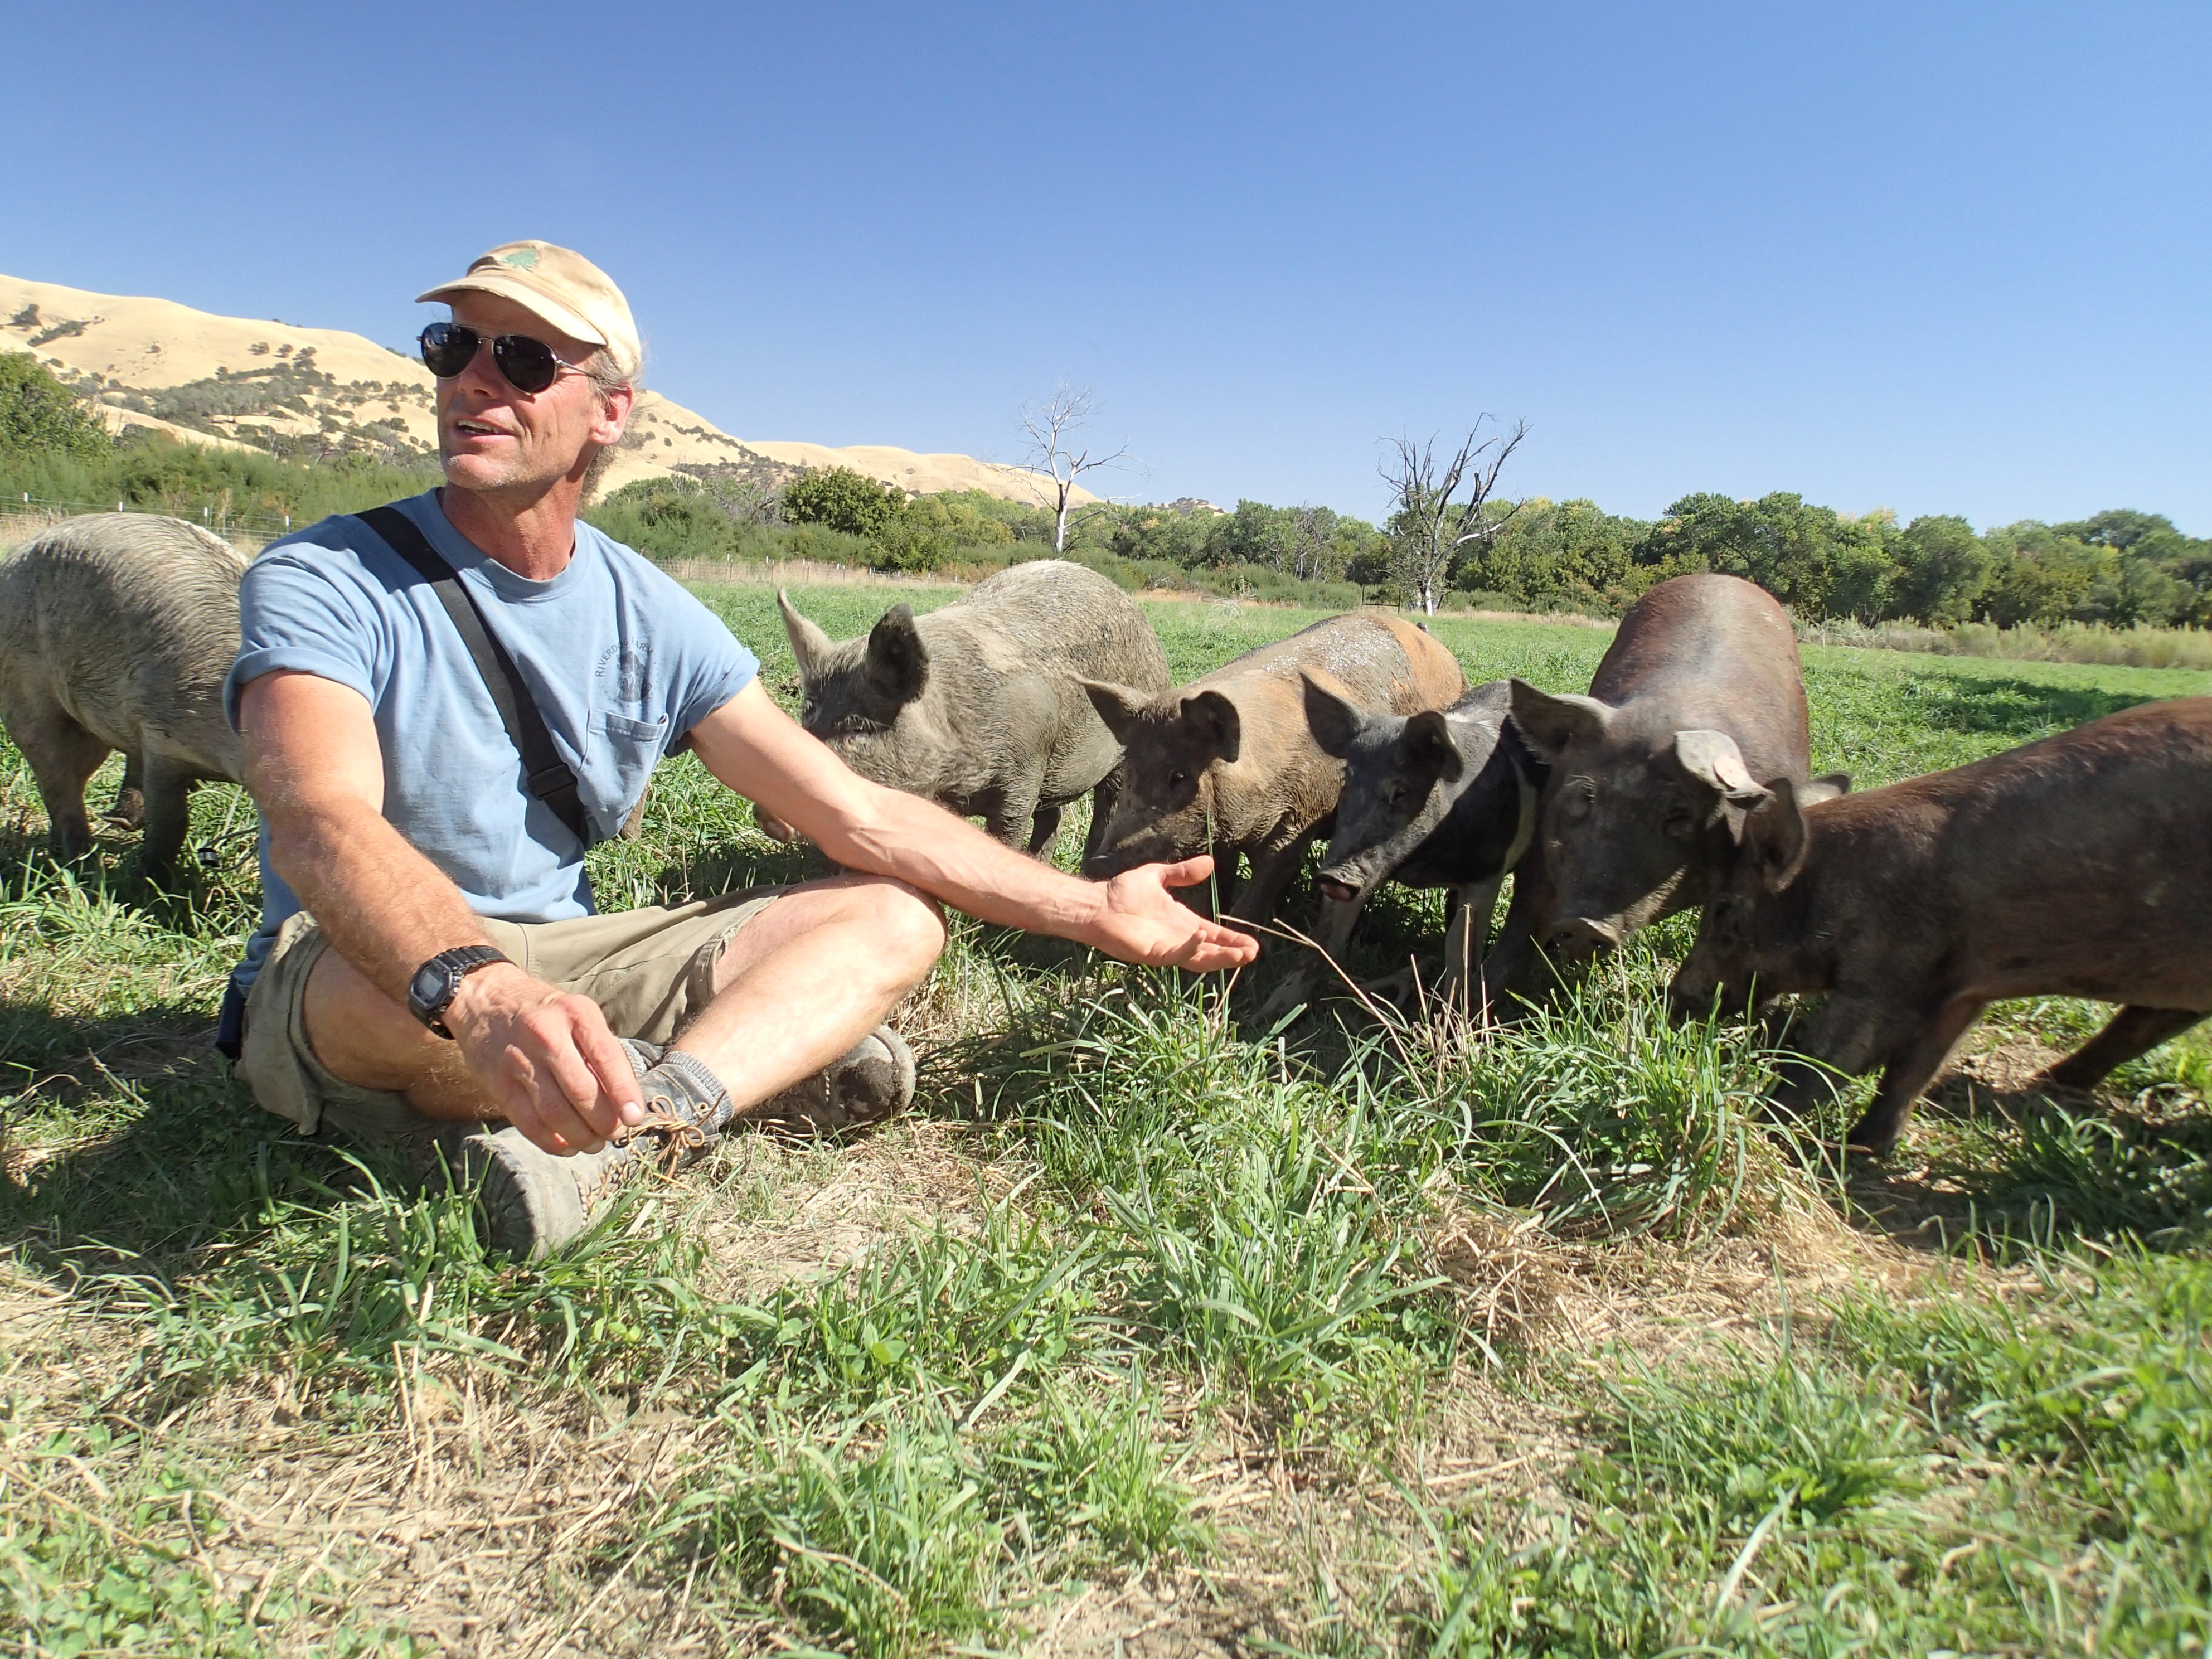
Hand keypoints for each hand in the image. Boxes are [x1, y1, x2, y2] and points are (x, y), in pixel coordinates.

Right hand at [444, 964, 646, 1154]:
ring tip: (594, 1144)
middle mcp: (546, 1035)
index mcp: (576, 1014)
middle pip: (581, 1091)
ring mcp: (519, 1060)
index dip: (624, 1092)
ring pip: (555, 1112)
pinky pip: (527, 1121)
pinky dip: (551, 1141)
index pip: (607, 1058)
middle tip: (614, 1134)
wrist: (485, 999)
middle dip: (604, 1121)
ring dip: (580, 1136)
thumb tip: (624, 1100)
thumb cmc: (546, 1014)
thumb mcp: (578, 1015)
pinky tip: (567, 1146)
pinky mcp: (497, 1082)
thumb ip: (600, 1051)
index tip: (635, 1117)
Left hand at [1086, 856, 1258, 970]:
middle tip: (1254, 953)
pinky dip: (1191, 947)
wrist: (1096, 903)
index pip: (1213, 935)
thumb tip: (1210, 863)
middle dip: (1232, 953)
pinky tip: (1203, 937)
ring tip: (1242, 955)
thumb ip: (1183, 873)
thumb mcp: (1159, 876)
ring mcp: (1166, 948)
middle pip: (1211, 950)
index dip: (1231, 939)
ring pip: (1199, 958)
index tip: (1252, 943)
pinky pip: (1176, 954)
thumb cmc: (1122, 892)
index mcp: (1182, 923)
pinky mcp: (1152, 953)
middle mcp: (1177, 938)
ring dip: (1220, 957)